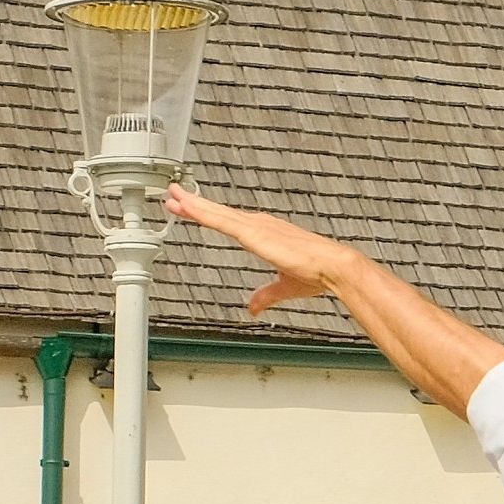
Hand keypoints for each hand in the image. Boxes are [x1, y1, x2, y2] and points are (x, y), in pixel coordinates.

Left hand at [167, 186, 361, 314]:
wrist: (332, 266)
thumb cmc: (317, 272)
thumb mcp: (285, 287)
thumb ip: (266, 295)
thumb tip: (254, 307)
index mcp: (267, 233)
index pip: (232, 222)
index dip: (212, 216)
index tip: (194, 211)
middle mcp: (259, 224)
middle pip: (219, 212)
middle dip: (196, 204)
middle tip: (174, 195)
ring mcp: (254, 226)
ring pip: (216, 212)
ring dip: (192, 203)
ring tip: (172, 195)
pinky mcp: (252, 232)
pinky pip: (219, 220)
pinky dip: (201, 212)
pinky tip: (185, 206)